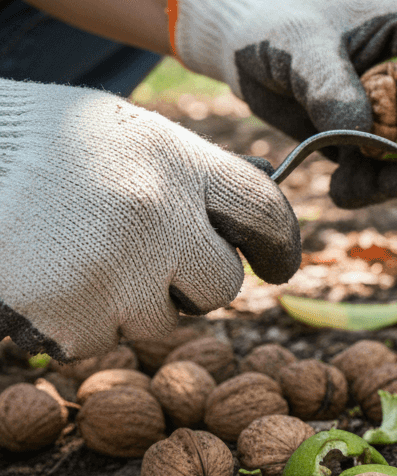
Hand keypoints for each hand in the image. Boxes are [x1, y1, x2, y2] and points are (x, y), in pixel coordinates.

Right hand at [0, 80, 300, 360]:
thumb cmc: (39, 141)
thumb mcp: (126, 136)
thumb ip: (187, 179)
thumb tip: (244, 226)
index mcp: (178, 160)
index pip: (264, 211)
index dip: (278, 244)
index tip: (276, 265)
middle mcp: (158, 213)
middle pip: (222, 285)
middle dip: (193, 285)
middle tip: (146, 262)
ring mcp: (115, 266)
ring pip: (157, 322)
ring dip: (128, 305)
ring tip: (76, 256)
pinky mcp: (69, 311)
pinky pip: (96, 340)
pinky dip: (74, 322)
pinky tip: (44, 278)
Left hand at [171, 0, 396, 206]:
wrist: (242, 44)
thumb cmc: (271, 24)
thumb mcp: (295, 43)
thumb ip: (328, 85)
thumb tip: (361, 134)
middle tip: (382, 187)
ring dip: (395, 183)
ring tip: (345, 191)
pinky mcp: (378, 136)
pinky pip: (392, 171)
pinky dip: (373, 187)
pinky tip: (341, 191)